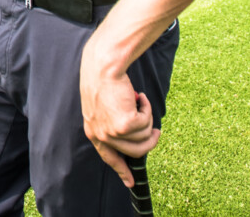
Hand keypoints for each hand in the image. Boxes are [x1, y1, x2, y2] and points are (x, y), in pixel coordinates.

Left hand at [79, 37, 159, 186]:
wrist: (103, 67)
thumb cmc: (103, 81)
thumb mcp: (103, 107)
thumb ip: (112, 124)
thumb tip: (134, 137)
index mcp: (93, 133)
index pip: (109, 158)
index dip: (121, 170)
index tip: (130, 182)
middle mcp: (102, 136)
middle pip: (135, 151)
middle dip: (150, 141)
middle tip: (156, 131)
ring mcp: (113, 133)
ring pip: (144, 136)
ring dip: (147, 117)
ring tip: (139, 101)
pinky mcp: (125, 125)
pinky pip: (147, 123)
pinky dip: (147, 108)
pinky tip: (138, 96)